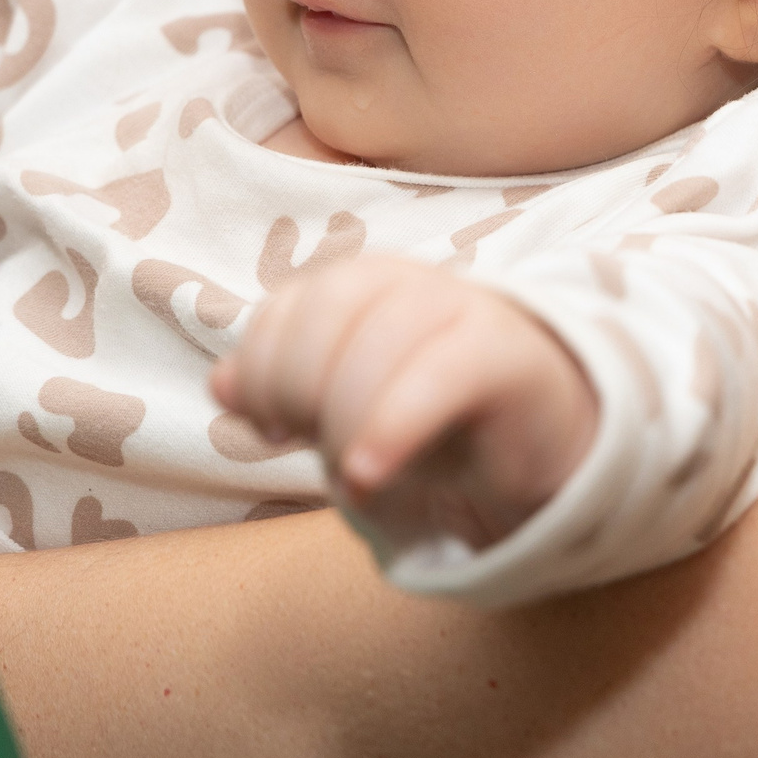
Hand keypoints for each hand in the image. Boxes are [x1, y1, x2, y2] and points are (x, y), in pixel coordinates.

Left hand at [211, 256, 596, 549]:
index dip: (261, 368)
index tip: (269, 427)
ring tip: (353, 472)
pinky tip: (369, 473)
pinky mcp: (506, 354)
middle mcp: (410, 284)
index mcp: (362, 286)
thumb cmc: (429, 423)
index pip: (288, 307)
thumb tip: (222, 385)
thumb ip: (282, 395)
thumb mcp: (343, 414)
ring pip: (379, 345)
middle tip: (301, 444)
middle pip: (326, 313)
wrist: (536, 441)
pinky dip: (392, 424)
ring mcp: (463, 310)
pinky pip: (439, 376)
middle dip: (296, 386)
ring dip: (346, 419)